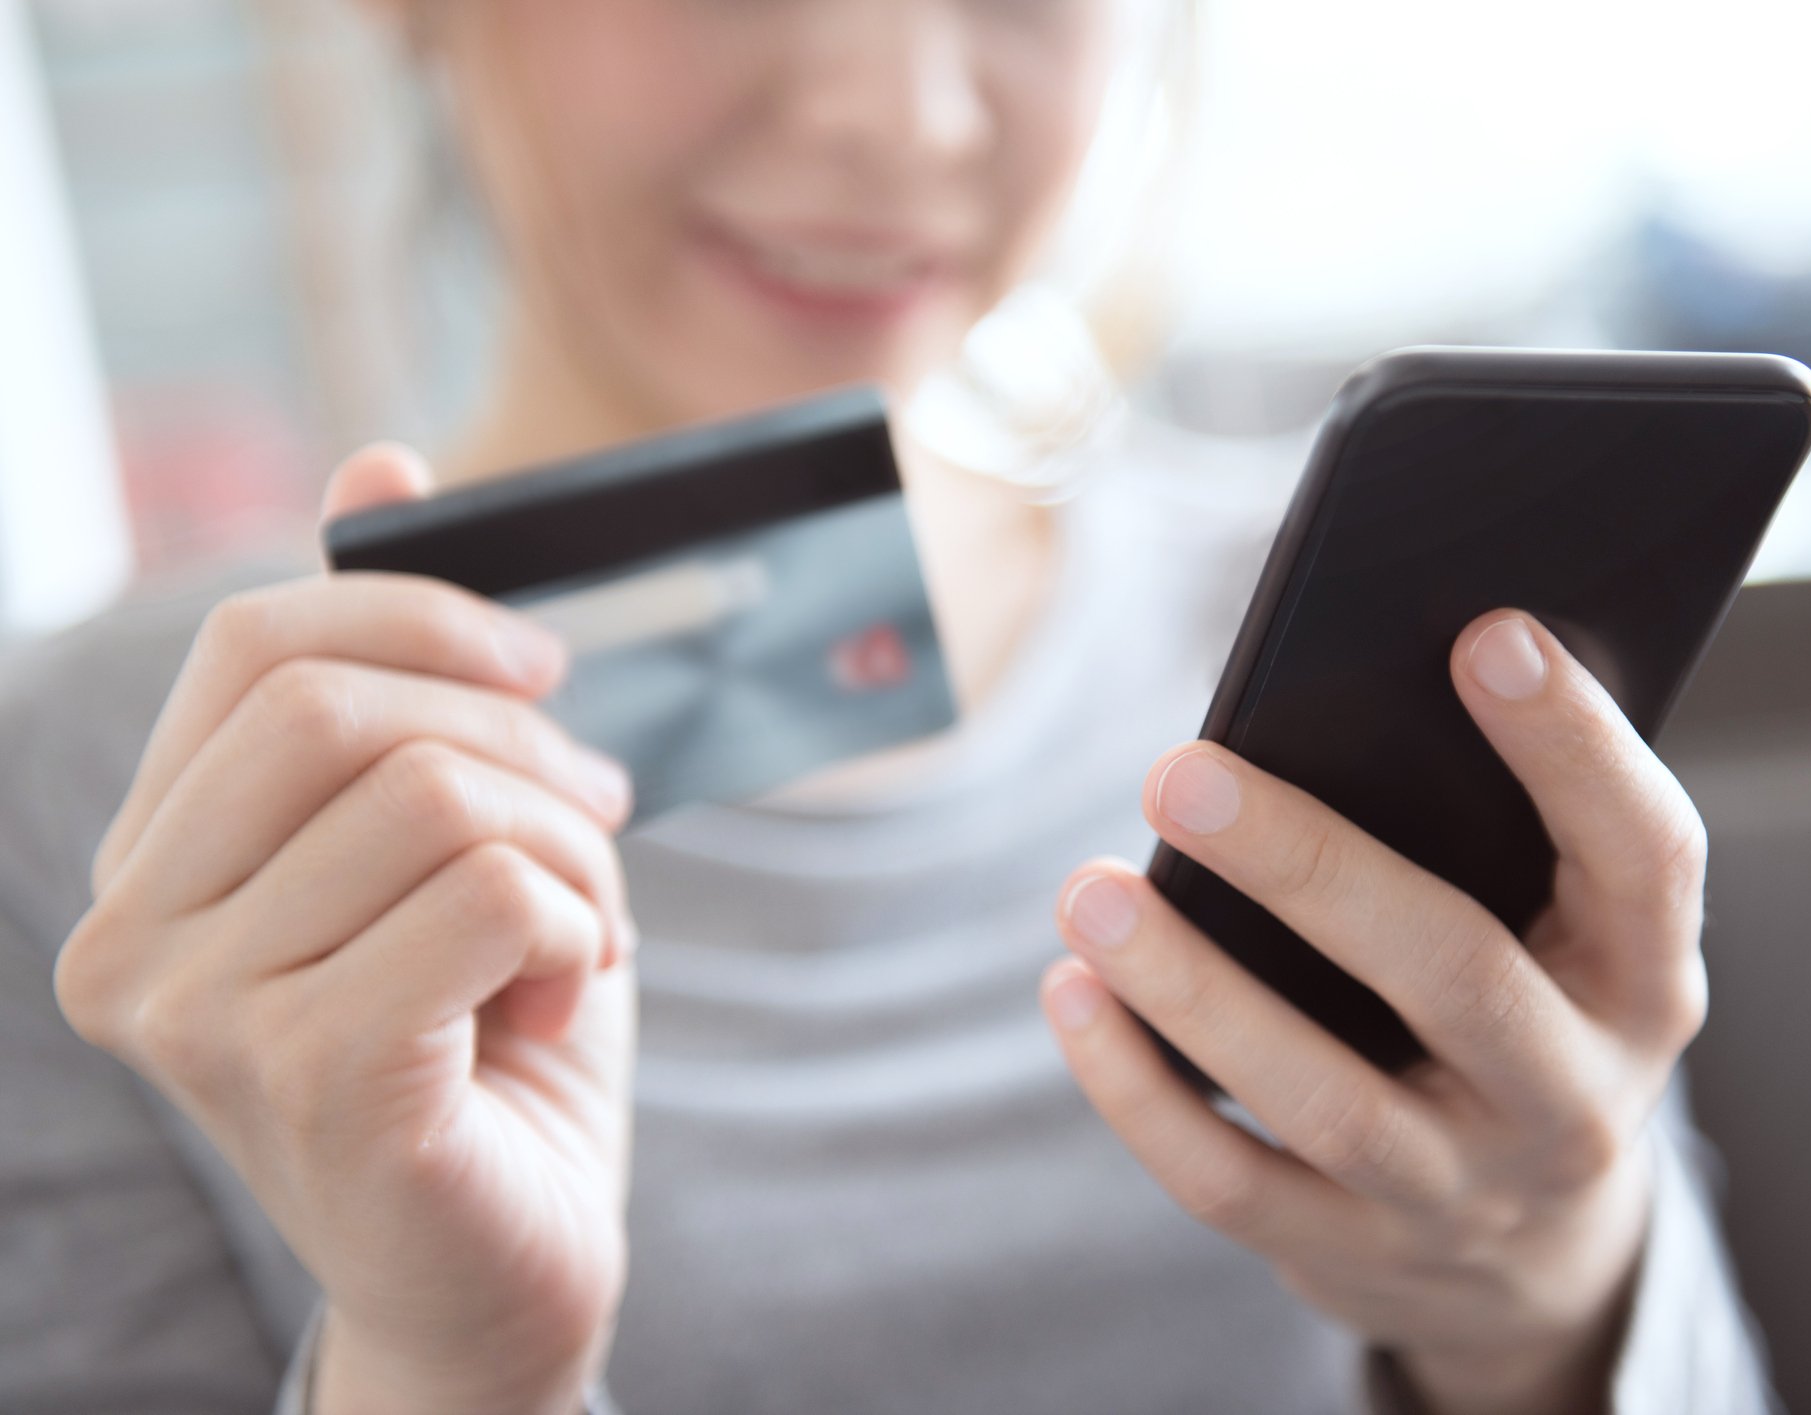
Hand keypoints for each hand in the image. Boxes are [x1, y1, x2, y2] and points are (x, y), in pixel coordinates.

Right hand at [55, 445, 639, 1414]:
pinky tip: (567, 995)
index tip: (542, 664)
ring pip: (437, 797)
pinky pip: (492, 895)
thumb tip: (381, 458)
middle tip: (597, 810)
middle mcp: (133, 936)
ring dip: (570, 850)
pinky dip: (581, 925)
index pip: (257, 641)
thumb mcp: (446, 837)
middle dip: (520, 740)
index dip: (424, 613)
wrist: (506, 1261)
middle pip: (345, 707)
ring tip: (587, 927)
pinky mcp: (312, 1078)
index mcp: (152, 859)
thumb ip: (398, 668)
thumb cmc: (485, 1035)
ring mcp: (202, 1018)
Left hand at [1044, 610, 1710, 1414]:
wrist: (1533, 1261)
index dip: (1576, 748)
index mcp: (1643, 981)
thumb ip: (1499, 832)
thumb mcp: (1563, 940)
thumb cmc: (1524, 1020)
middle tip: (1178, 772)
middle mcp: (1574, 1098)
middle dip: (1310, 867)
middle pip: (1454, 975)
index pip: (1647, 855)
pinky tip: (1074, 994)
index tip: (1486, 634)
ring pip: (1326, 1100)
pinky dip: (1140, 1090)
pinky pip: (1232, 1184)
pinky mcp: (1355, 1258)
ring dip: (1193, 990)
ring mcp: (1464, 1194)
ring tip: (1088, 892)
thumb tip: (1332, 693)